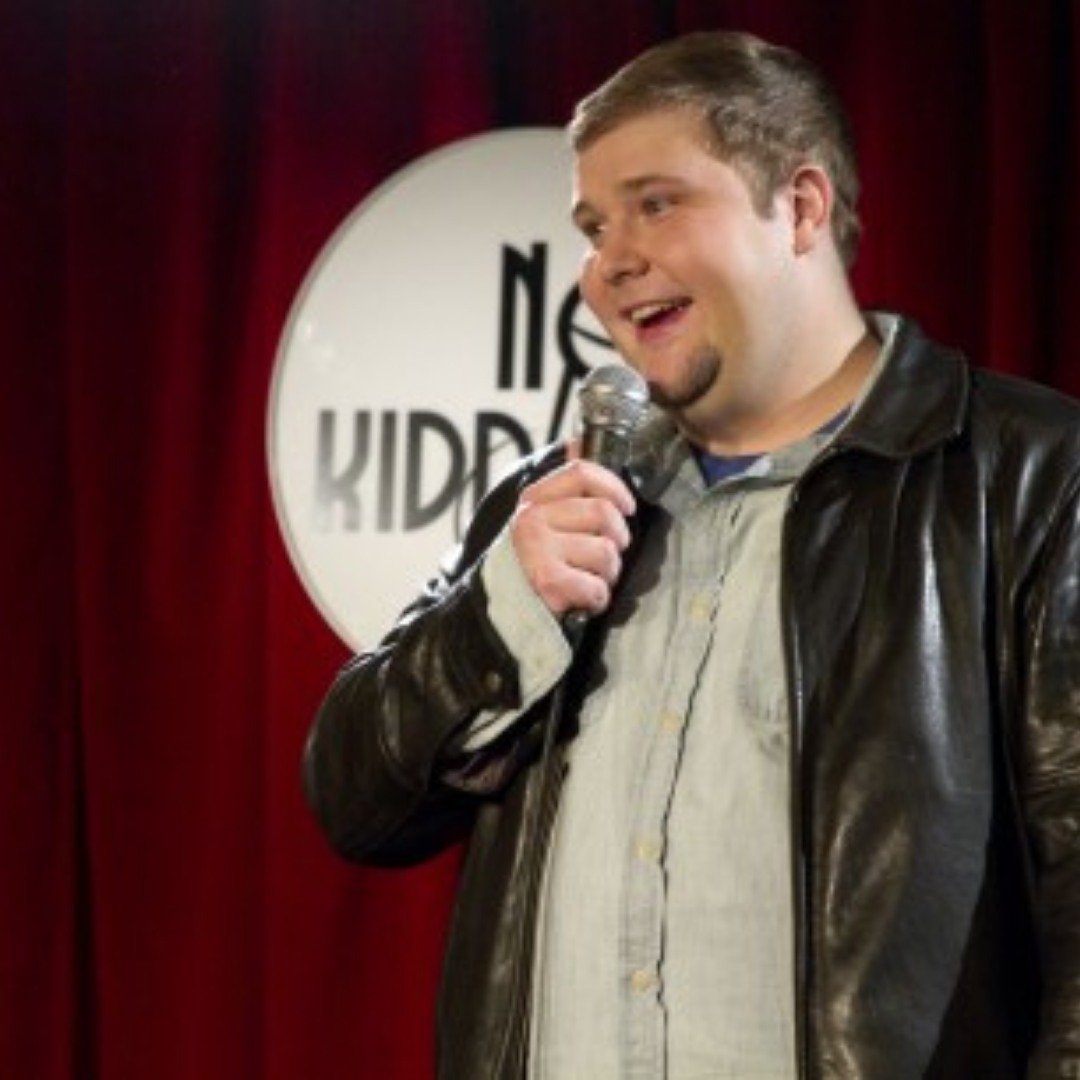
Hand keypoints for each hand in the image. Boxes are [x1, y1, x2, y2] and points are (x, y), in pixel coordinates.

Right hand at [510, 450, 635, 617]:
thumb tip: (578, 442)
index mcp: (535, 498)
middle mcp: (532, 518)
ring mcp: (538, 548)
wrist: (509, 607)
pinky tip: (584, 597)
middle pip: (603, 512)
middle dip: (617, 540)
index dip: (614, 487)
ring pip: (606, 551)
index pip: (582, 472)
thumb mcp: (549, 517)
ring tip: (591, 578)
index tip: (627, 507)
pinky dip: (598, 597)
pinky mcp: (547, 580)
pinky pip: (597, 585)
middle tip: (605, 555)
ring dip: (608, 573)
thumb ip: (567, 485)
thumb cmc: (541, 559)